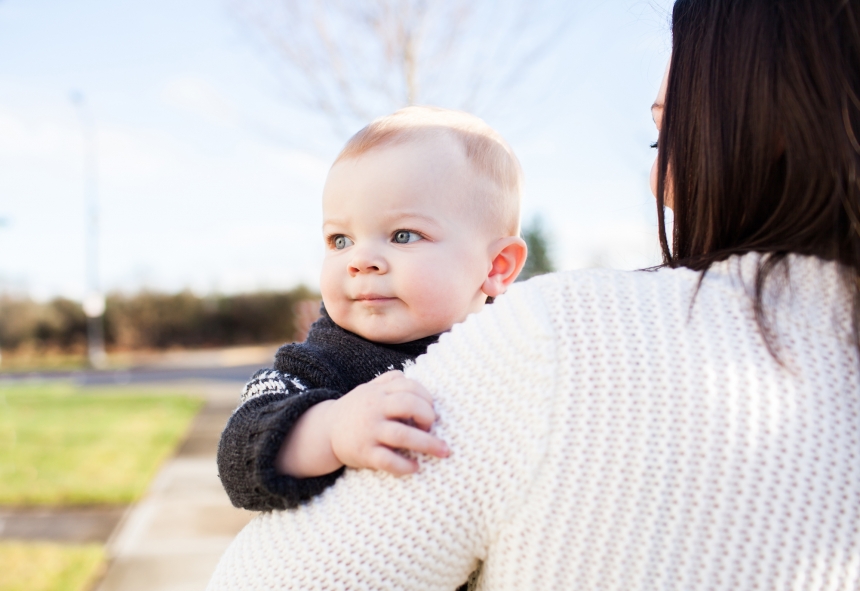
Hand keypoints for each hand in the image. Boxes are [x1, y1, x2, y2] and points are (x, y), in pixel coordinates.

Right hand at [327, 371, 449, 475]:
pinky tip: (416, 467)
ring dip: (427, 444)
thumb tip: (412, 376)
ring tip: (443, 451)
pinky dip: (405, 465)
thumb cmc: (356, 409)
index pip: (410, 387)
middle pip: (409, 405)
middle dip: (428, 416)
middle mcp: (374, 409)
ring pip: (402, 435)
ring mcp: (369, 431)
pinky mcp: (364, 453)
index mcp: (378, 392)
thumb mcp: (369, 389)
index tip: (431, 410)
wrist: (325, 431)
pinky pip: (387, 460)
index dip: (426, 398)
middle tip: (432, 427)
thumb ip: (390, 380)